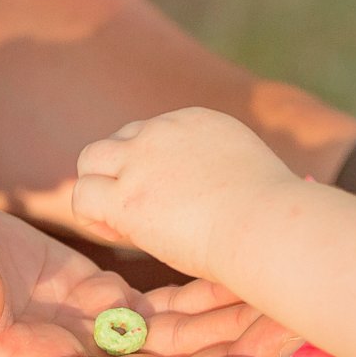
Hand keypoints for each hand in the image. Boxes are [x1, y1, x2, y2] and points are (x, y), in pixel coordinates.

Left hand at [71, 107, 304, 278]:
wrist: (268, 224)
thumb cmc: (272, 216)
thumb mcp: (252, 173)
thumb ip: (229, 172)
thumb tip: (228, 192)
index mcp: (197, 121)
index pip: (155, 133)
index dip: (152, 167)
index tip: (169, 198)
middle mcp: (164, 131)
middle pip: (120, 140)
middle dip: (121, 171)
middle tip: (138, 209)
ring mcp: (141, 161)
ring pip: (90, 160)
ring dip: (99, 189)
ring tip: (120, 223)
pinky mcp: (126, 196)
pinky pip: (83, 196)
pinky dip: (93, 217)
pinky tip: (120, 235)